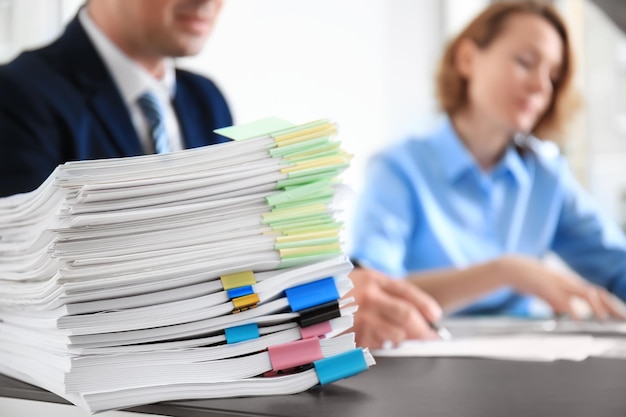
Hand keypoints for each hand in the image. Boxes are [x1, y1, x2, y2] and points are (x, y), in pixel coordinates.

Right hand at [343, 267, 442, 348]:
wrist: (303, 299)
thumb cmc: (335, 289)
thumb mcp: (358, 280)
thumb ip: (384, 292)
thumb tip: (416, 314)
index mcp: (370, 279)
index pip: (406, 292)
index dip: (425, 304)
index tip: (435, 315)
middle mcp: (366, 297)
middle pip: (406, 315)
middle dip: (422, 328)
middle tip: (430, 336)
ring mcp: (358, 317)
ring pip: (395, 335)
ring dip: (403, 340)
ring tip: (402, 339)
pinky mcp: (350, 337)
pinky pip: (377, 346)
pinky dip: (383, 345)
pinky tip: (378, 340)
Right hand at [498, 255, 625, 319]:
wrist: (512, 268)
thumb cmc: (529, 280)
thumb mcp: (546, 293)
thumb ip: (556, 302)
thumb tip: (562, 314)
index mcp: (570, 284)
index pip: (597, 294)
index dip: (611, 305)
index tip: (621, 318)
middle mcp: (569, 283)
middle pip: (597, 294)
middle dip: (612, 307)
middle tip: (623, 320)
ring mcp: (560, 284)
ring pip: (585, 294)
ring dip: (598, 307)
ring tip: (606, 320)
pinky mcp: (548, 287)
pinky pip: (564, 300)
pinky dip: (573, 311)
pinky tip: (579, 320)